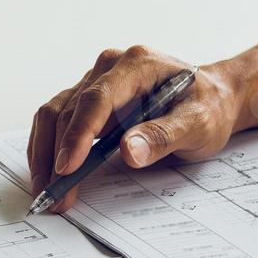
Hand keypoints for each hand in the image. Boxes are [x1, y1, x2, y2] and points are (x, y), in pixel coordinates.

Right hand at [28, 46, 243, 212]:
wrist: (213, 98)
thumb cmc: (208, 107)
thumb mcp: (199, 123)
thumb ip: (164, 135)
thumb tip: (128, 151)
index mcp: (137, 65)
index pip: (97, 99)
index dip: (78, 135)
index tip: (67, 167)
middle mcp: (109, 68)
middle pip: (68, 109)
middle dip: (57, 155)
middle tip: (54, 193)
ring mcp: (96, 82)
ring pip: (54, 114)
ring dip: (45, 153)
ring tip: (44, 189)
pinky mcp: (89, 100)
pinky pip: (58, 120)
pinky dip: (49, 148)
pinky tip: (48, 173)